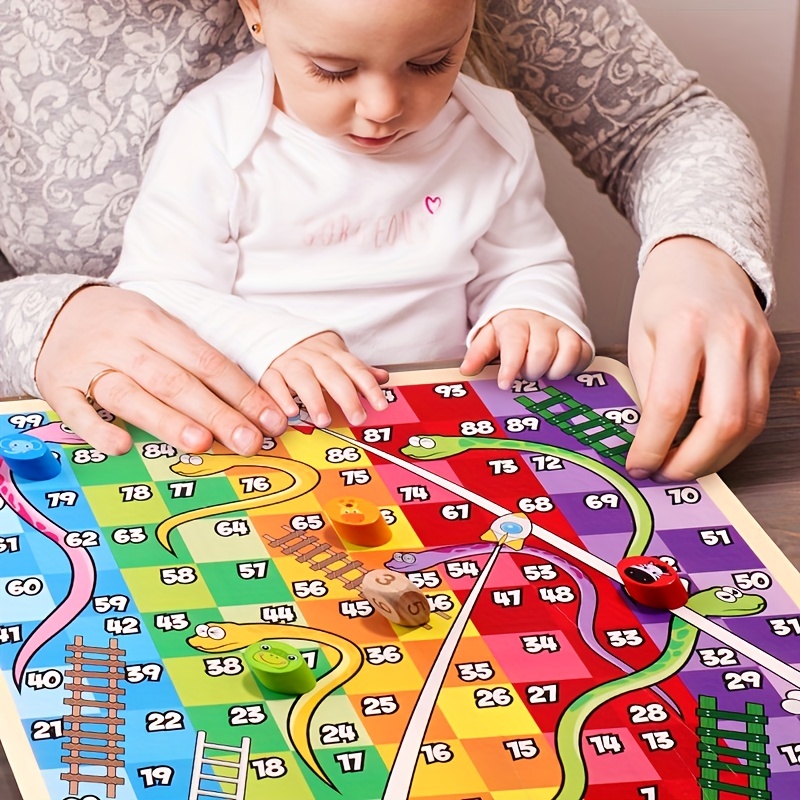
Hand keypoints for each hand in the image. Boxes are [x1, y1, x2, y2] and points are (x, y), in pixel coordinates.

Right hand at [35, 286, 293, 455]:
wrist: (56, 311)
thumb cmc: (125, 327)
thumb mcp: (161, 327)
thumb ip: (196, 359)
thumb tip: (247, 400)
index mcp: (156, 324)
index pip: (207, 361)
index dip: (242, 393)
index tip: (270, 420)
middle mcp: (124, 343)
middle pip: (175, 380)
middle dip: (216, 413)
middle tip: (247, 440)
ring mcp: (90, 365)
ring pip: (130, 394)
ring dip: (167, 420)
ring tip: (200, 442)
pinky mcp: (59, 386)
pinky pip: (76, 410)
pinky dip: (97, 428)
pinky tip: (120, 446)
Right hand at [260, 331, 388, 426]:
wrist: (270, 332)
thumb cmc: (308, 352)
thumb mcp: (335, 355)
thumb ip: (358, 370)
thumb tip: (383, 378)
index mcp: (332, 352)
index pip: (354, 368)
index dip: (369, 386)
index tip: (380, 405)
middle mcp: (311, 356)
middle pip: (332, 374)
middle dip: (346, 396)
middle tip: (357, 417)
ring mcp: (289, 363)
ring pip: (303, 379)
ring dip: (315, 400)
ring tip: (324, 420)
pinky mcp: (268, 372)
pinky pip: (273, 383)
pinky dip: (281, 397)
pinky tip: (291, 412)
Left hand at [460, 308, 591, 388]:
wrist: (536, 303)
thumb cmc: (512, 325)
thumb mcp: (490, 334)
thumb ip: (479, 352)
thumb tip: (467, 369)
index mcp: (517, 322)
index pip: (515, 344)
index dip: (510, 367)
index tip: (505, 384)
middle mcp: (542, 324)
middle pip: (542, 351)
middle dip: (532, 371)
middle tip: (525, 374)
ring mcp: (564, 328)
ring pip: (568, 351)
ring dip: (555, 370)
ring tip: (543, 373)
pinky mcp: (580, 336)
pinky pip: (584, 354)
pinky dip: (573, 367)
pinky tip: (559, 369)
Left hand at [627, 236, 778, 480]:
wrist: (703, 257)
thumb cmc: (663, 296)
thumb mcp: (639, 338)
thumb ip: (648, 387)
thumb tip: (652, 437)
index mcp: (685, 327)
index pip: (671, 403)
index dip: (654, 445)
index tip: (639, 464)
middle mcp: (730, 337)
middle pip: (724, 421)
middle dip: (694, 460)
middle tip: (666, 474)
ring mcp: (758, 347)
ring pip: (750, 422)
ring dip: (717, 455)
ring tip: (685, 465)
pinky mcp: (772, 357)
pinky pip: (758, 409)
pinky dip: (733, 436)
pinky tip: (708, 444)